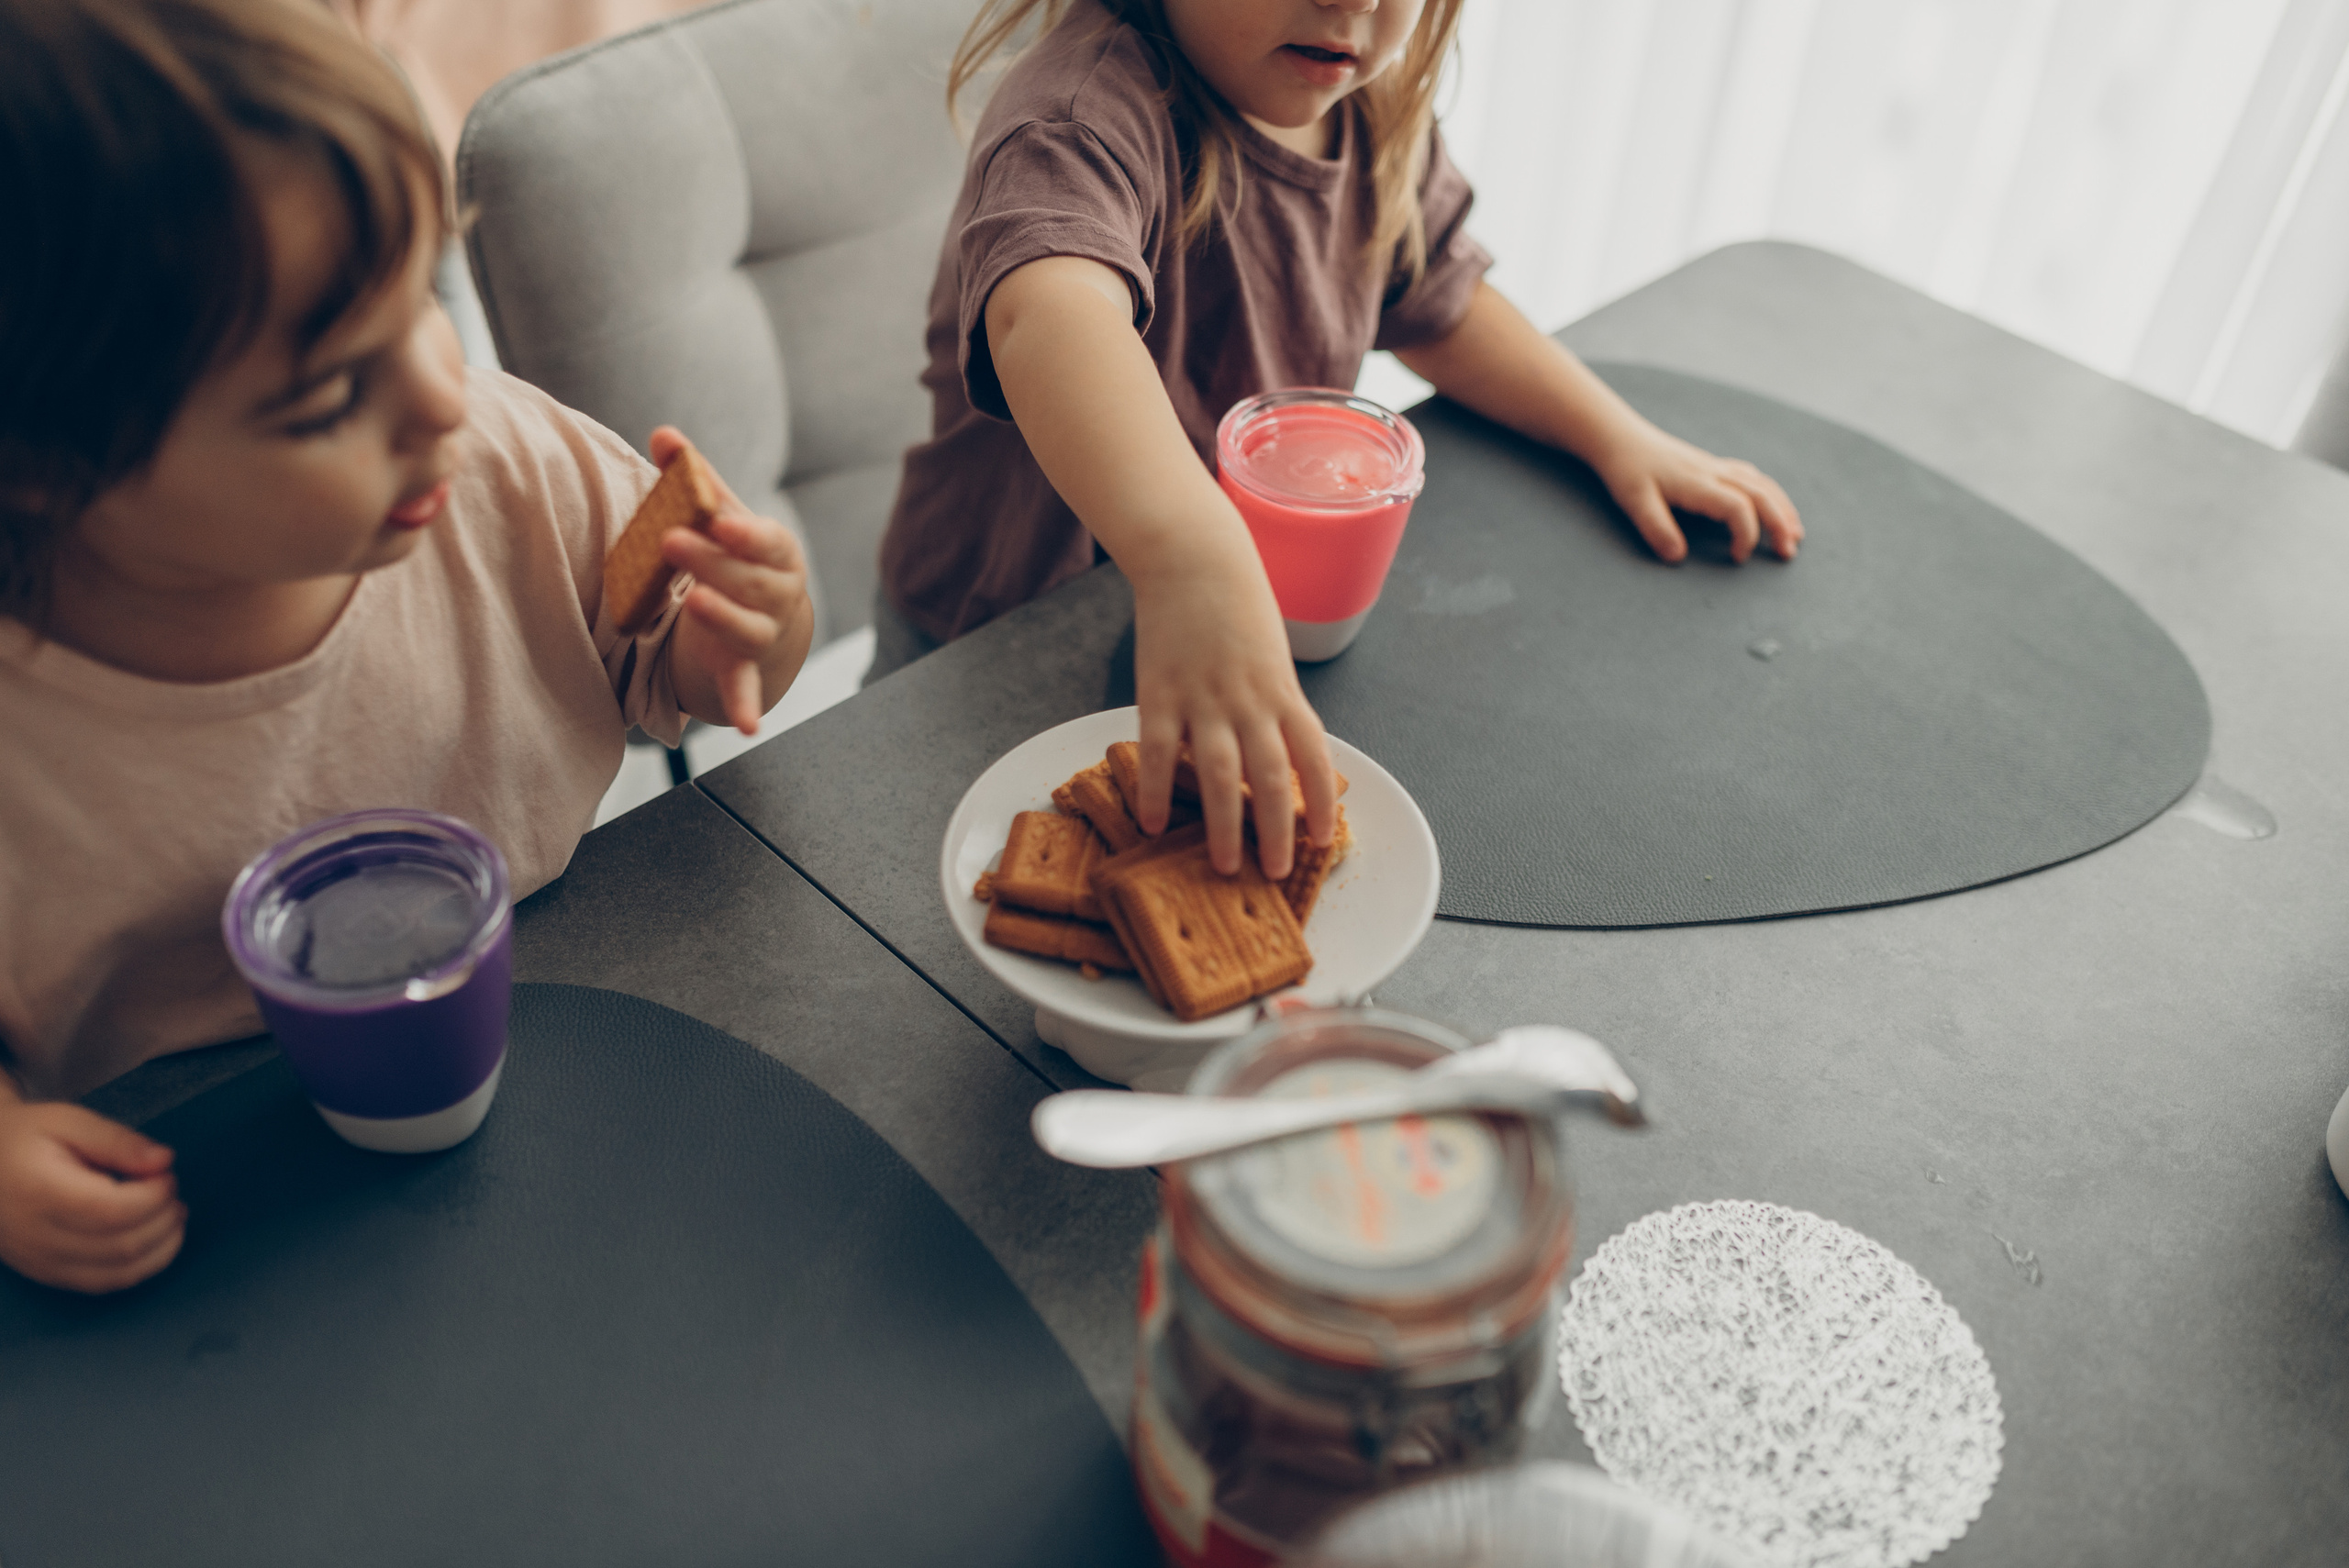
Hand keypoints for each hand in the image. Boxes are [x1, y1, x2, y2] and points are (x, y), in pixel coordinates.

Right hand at [0, 1094, 183, 1292]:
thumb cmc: (22, 1139)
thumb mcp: (68, 1122)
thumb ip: (117, 1141)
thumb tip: (163, 1160)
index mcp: (41, 1193)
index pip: (112, 1211)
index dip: (154, 1196)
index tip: (165, 1174)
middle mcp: (38, 1236)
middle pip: (122, 1245)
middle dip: (163, 1217)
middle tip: (170, 1189)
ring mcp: (42, 1261)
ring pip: (119, 1273)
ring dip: (161, 1245)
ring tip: (172, 1213)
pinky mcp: (48, 1273)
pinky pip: (104, 1283)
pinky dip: (142, 1266)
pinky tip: (157, 1239)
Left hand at [650, 427, 815, 735]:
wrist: (767, 618)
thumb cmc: (739, 557)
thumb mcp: (721, 518)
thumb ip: (694, 478)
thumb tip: (663, 435)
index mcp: (776, 552)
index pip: (766, 540)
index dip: (745, 532)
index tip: (719, 519)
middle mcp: (779, 594)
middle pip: (750, 580)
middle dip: (713, 562)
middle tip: (671, 540)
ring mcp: (763, 634)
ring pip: (748, 628)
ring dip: (724, 617)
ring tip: (696, 603)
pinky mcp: (744, 669)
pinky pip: (745, 688)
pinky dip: (746, 706)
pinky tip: (746, 724)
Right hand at [1131, 543, 1339, 879]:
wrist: (1194, 559)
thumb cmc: (1238, 607)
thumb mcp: (1272, 657)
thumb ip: (1274, 707)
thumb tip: (1276, 761)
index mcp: (1283, 691)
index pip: (1312, 757)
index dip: (1320, 802)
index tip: (1322, 840)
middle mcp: (1250, 701)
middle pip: (1272, 777)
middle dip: (1276, 830)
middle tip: (1274, 872)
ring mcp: (1204, 699)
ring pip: (1221, 774)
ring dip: (1225, 825)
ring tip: (1223, 864)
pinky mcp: (1161, 694)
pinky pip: (1161, 754)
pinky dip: (1158, 792)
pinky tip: (1154, 823)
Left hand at [1588, 415, 1802, 563]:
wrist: (1621, 439)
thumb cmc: (1626, 470)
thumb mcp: (1634, 501)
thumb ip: (1655, 528)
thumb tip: (1678, 557)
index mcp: (1698, 483)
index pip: (1737, 506)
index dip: (1745, 534)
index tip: (1737, 559)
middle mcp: (1714, 473)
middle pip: (1761, 495)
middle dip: (1779, 523)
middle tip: (1788, 552)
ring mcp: (1716, 467)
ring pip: (1762, 484)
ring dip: (1782, 508)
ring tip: (1795, 534)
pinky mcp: (1713, 466)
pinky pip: (1752, 477)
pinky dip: (1770, 494)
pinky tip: (1775, 506)